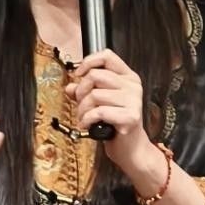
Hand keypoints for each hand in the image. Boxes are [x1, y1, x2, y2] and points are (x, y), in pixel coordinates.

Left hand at [65, 49, 151, 170]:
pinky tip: (88, 125)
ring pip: (95, 94)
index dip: (89, 62)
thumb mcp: (99, 103)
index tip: (78, 74)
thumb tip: (70, 86)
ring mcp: (134, 100)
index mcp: (128, 77)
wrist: (130, 149)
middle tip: (80, 102)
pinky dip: (87, 119)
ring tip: (84, 117)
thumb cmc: (115, 124)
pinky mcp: (130, 116)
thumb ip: (85, 91)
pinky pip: (99, 111)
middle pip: (96, 75)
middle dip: (81, 90)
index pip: (107, 56)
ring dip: (83, 109)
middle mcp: (132, 86)